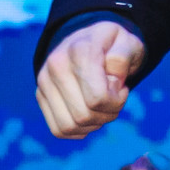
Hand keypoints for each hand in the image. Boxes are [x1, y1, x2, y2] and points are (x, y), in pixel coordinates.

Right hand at [36, 21, 145, 140]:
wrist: (90, 39)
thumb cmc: (114, 46)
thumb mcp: (129, 43)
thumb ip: (124, 58)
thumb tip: (111, 82)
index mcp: (80, 50)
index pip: (97, 98)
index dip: (117, 101)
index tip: (121, 87)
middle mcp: (56, 65)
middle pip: (84, 115)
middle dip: (107, 114)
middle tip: (114, 98)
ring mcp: (44, 81)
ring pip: (70, 126)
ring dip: (93, 124)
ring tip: (102, 106)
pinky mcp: (40, 95)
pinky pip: (58, 129)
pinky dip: (78, 130)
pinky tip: (89, 114)